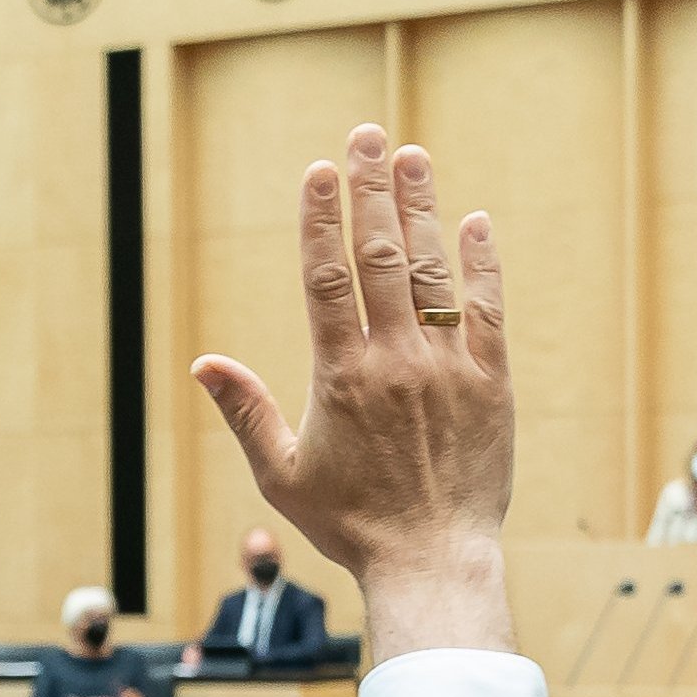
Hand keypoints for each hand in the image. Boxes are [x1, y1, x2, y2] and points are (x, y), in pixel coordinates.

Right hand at [193, 125, 512, 661]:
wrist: (432, 560)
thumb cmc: (351, 525)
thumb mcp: (283, 474)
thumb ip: (245, 412)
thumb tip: (204, 364)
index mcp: (340, 376)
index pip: (326, 278)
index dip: (321, 218)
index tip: (319, 170)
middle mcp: (394, 360)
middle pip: (379, 256)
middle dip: (371, 190)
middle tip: (367, 136)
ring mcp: (447, 367)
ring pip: (432, 271)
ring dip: (421, 209)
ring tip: (412, 156)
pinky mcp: (492, 383)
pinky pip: (487, 310)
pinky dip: (481, 264)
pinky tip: (473, 222)